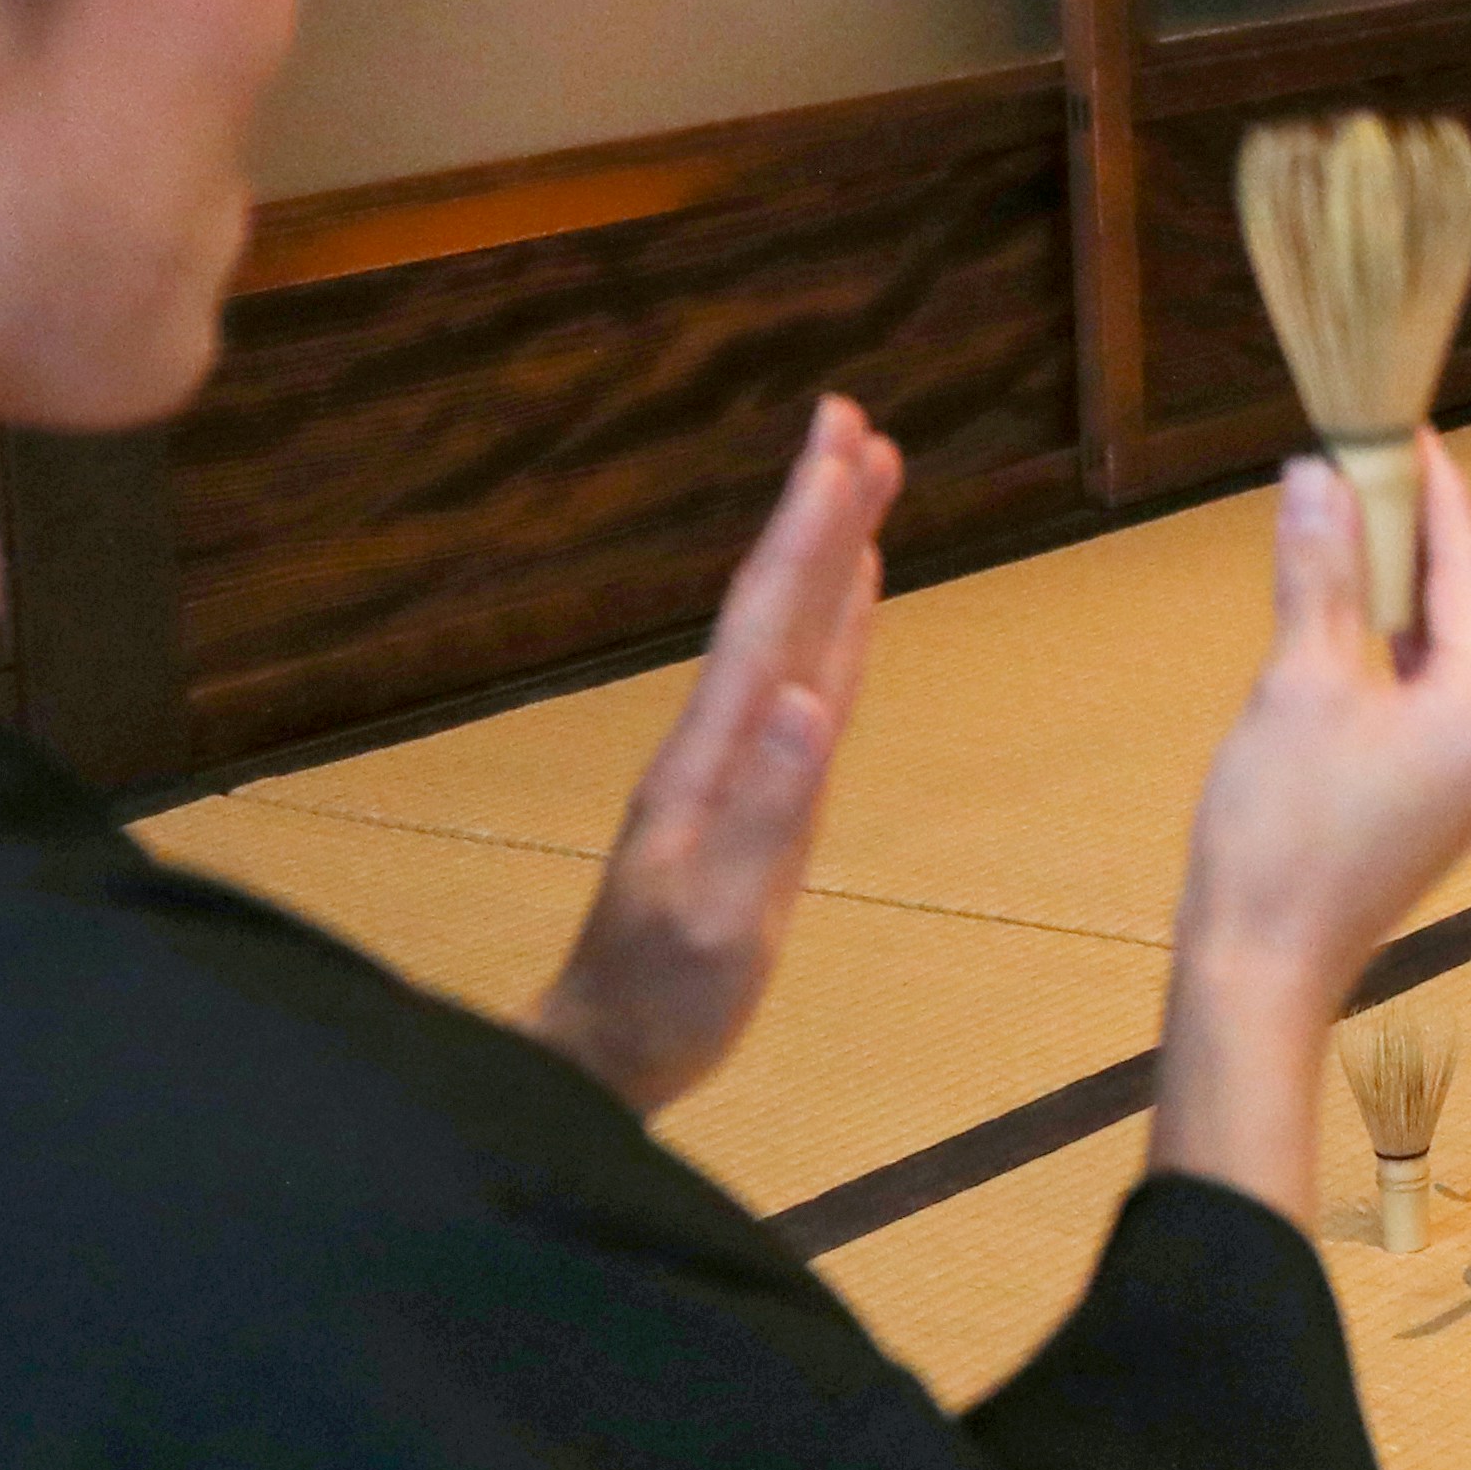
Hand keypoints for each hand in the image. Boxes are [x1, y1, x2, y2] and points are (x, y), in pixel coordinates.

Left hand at [533, 398, 901, 1112]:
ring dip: (828, 553)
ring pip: (794, 632)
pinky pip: (809, 684)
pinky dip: (836, 627)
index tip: (845, 441)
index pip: (770, 619)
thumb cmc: (664, 997)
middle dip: (817, 510)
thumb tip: (813, 701)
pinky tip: (856, 597)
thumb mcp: (719, 917)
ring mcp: (739, 761)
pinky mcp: (761, 790)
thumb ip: (768, 810)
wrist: (606, 1049)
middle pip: (777, 602)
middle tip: (857, 420)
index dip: (809, 528)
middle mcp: (722, 738)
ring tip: (865, 479)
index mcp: (713, 754)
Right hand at [1152, 439, 1470, 1219]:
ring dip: (1407, 595)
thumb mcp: (1296, 682)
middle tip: (1376, 468)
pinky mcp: (1444, 805)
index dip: (1440, 496)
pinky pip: (1435, 701)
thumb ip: (1322, 573)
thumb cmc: (1278, 832)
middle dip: (1425, 539)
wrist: (1261, 967)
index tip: (1408, 434)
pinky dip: (1398, 652)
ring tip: (1358, 527)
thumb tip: (1321, 477)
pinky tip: (1355, 619)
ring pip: (1453, 657)